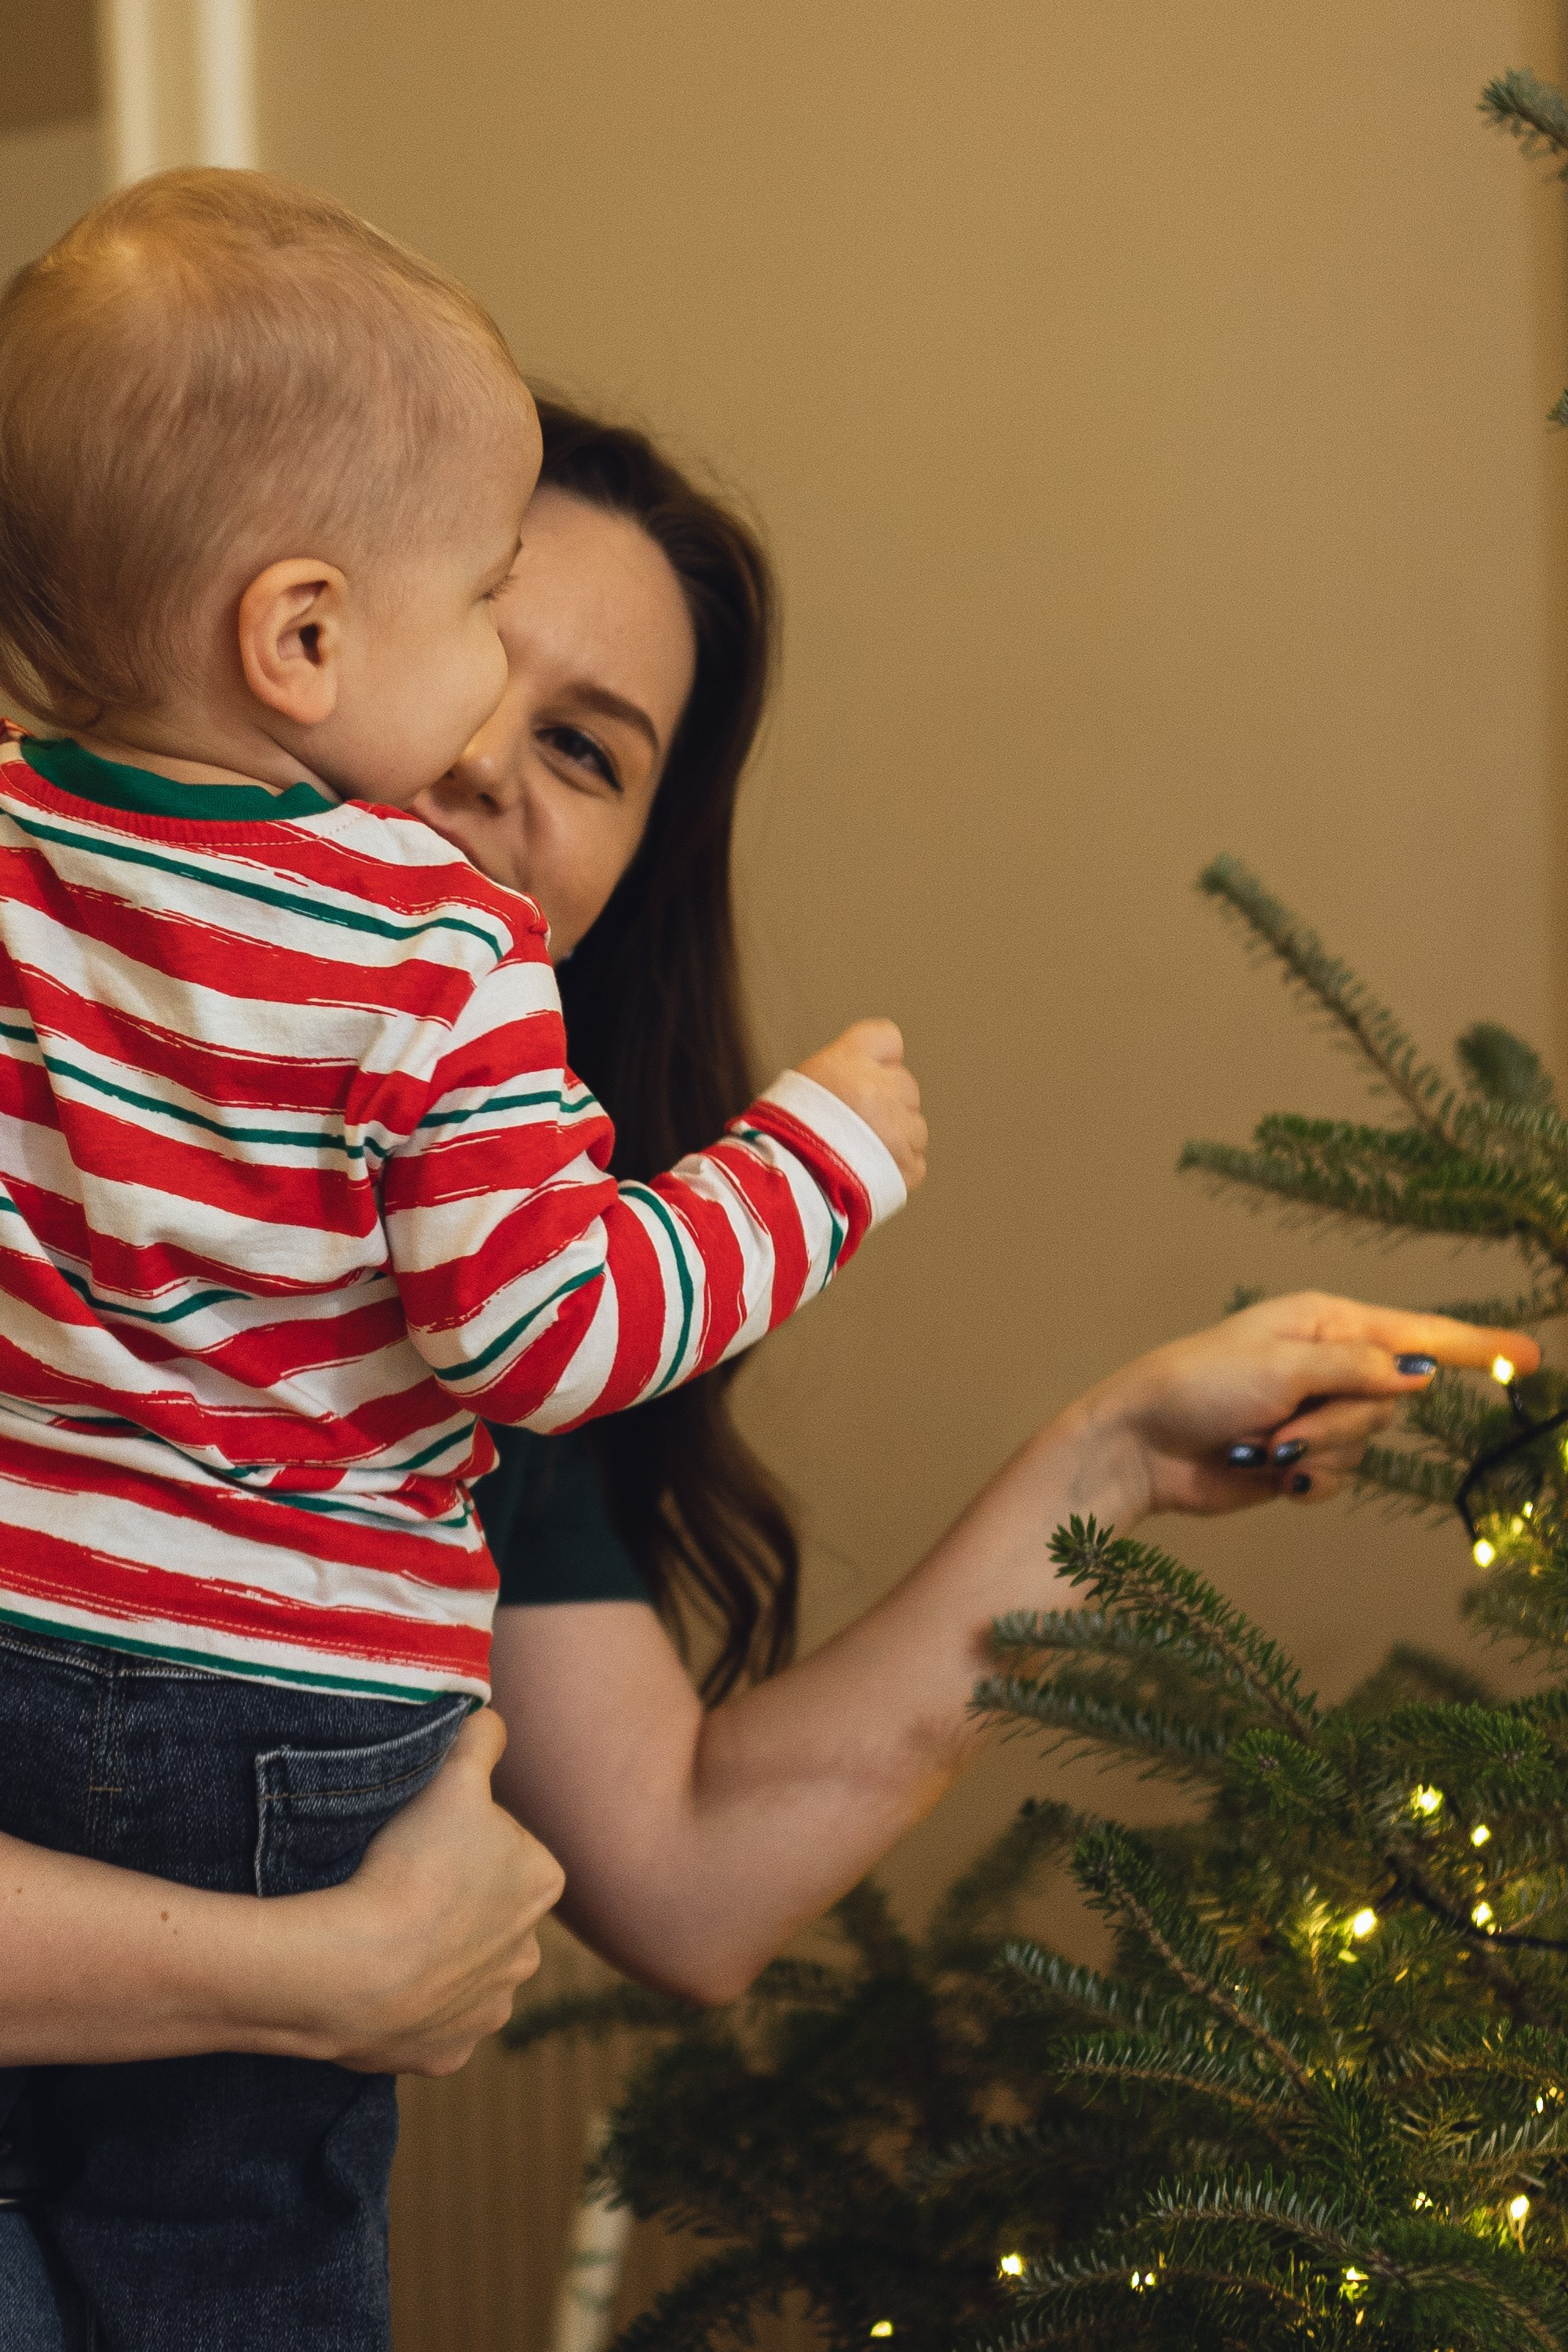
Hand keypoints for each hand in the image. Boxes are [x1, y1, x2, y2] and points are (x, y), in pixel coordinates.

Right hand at [305, 1709, 564, 2075]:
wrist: (357, 1970)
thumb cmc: (411, 1864)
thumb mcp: (453, 1775)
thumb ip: (483, 1738)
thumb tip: (492, 1718)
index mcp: (542, 1882)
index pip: (503, 1846)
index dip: (458, 1837)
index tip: (422, 1839)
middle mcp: (529, 1953)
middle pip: (485, 1909)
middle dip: (452, 1899)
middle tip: (398, 1885)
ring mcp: (489, 2010)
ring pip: (461, 1968)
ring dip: (433, 1953)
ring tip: (384, 1932)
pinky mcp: (447, 2054)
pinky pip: (428, 2022)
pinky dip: (407, 2006)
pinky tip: (380, 1982)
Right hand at [797, 1018, 927, 1191]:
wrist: (781, 1188)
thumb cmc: (780, 1137)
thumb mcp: (798, 1085)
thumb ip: (838, 1074)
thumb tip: (861, 1076)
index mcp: (848, 1061)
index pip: (886, 1038)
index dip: (880, 1060)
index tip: (868, 1076)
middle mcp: (878, 1089)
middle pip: (904, 1086)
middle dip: (887, 1104)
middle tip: (854, 1128)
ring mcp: (898, 1129)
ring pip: (914, 1127)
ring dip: (896, 1139)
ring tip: (858, 1155)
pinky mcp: (907, 1166)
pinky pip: (914, 1163)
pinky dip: (896, 1171)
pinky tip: (867, 1175)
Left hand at [1062, 1290, 1540, 1523]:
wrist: (1139, 1446)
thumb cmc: (1195, 1387)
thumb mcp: (1278, 1367)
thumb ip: (1356, 1370)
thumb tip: (1419, 1373)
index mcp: (1326, 1323)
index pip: (1418, 1333)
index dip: (1474, 1347)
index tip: (1529, 1357)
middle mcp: (1329, 1364)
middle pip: (1393, 1401)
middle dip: (1343, 1423)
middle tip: (1283, 1429)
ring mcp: (1315, 1412)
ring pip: (1367, 1443)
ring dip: (1318, 1454)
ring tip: (1262, 1450)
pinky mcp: (1301, 1458)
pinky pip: (1340, 1476)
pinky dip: (1308, 1481)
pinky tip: (1268, 1475)